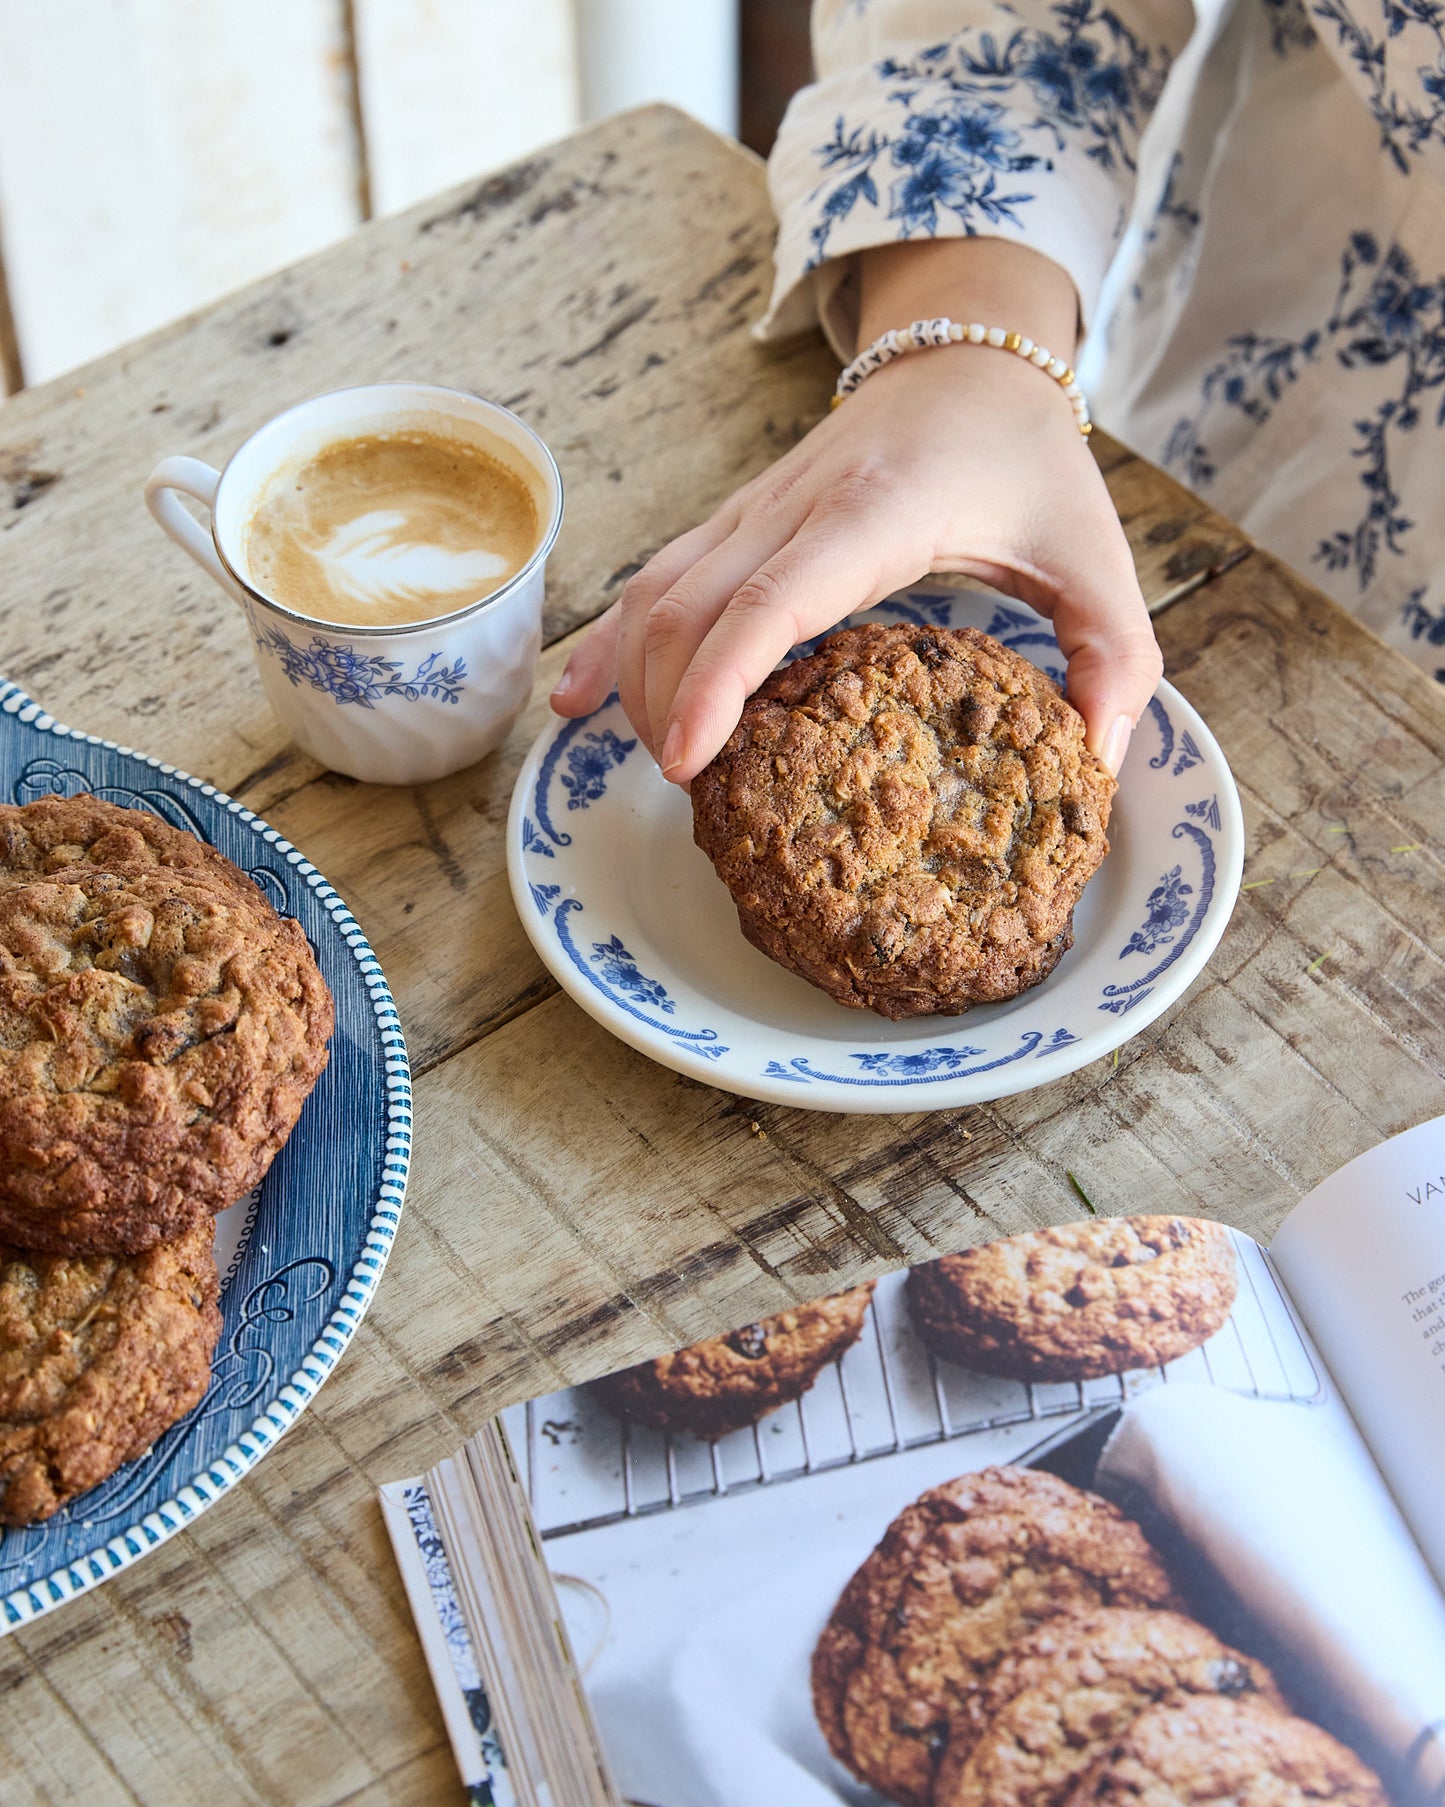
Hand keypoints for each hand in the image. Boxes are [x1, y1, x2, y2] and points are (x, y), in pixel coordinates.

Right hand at [551, 248, 1160, 781]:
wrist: (971, 360)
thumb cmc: (1030, 464)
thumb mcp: (1098, 558)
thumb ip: (1118, 659)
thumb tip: (1098, 766)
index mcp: (877, 514)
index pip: (769, 601)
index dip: (716, 682)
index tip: (689, 763)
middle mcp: (794, 506)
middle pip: (684, 605)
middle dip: (664, 706)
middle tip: (692, 796)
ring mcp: (753, 509)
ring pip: (653, 590)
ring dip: (636, 679)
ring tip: (654, 763)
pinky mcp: (736, 520)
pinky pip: (651, 576)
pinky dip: (609, 640)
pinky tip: (576, 700)